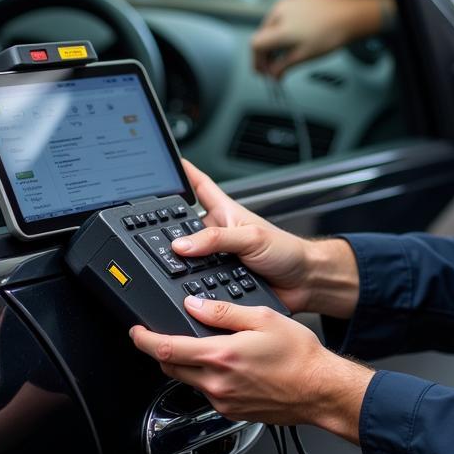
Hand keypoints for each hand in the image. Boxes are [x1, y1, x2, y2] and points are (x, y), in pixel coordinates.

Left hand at [129, 298, 373, 441]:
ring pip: (189, 380)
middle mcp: (217, 383)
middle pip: (171, 367)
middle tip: (163, 335)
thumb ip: (224, 313)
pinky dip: (206, 377)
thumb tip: (194, 306)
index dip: (144, 339)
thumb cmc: (299, 355)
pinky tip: (227, 366)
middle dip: (161, 351)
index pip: (167, 349)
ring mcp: (223, 401)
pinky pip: (208, 392)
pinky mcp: (232, 412)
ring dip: (186, 363)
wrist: (319, 389)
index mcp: (221, 356)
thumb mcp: (263, 318)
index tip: (136, 331)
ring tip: (204, 347)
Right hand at [179, 160, 359, 317]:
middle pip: (184, 225)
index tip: (163, 163)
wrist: (304, 282)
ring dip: (179, 264)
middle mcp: (220, 234)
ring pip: (187, 258)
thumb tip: (183, 244)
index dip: (182, 173)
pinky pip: (198, 282)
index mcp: (226, 213)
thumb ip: (217, 239)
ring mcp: (219, 258)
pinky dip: (191, 286)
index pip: (200, 186)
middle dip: (167, 229)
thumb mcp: (252, 236)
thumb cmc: (288, 251)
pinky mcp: (221, 282)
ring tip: (169, 264)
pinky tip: (186, 289)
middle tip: (149, 231)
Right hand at [250, 0, 390, 77]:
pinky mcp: (298, 1)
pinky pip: (283, 18)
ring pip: (272, 26)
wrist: (352, 15)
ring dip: (275, 43)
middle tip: (274, 68)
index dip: (257, 61)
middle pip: (263, 35)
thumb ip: (284, 66)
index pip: (256, 44)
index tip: (264, 72)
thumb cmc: (332, 32)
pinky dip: (283, 32)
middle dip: (266, 54)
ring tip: (286, 57)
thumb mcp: (305, 56)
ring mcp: (289, 3)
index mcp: (279, 26)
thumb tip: (274, 74)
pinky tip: (294, 41)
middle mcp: (280, 11)